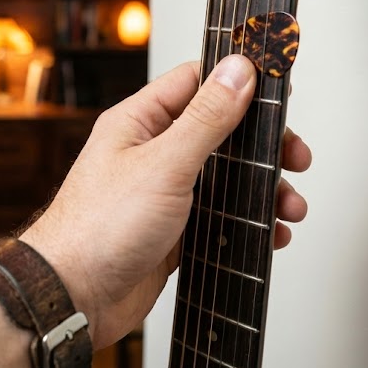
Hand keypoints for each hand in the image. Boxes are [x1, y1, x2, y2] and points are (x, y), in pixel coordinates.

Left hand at [20, 55, 311, 348]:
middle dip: (262, 145)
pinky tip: (270, 234)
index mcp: (139, 122)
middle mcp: (150, 153)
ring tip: (289, 206)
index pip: (195, 83)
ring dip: (261, 189)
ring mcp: (162, 193)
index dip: (238, 81)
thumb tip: (237, 70)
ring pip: (225, 178)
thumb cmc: (98, 229)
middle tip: (294, 157)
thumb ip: (205, 118)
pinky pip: (219, 218)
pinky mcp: (172, 231)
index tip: (278, 89)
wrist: (72, 297)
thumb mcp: (164, 164)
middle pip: (220, 132)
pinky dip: (247, 223)